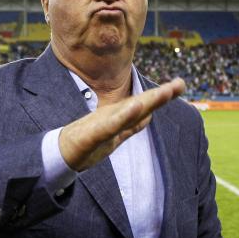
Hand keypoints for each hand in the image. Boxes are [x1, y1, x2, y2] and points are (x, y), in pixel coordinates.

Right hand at [58, 78, 185, 171]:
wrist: (58, 153)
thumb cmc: (85, 142)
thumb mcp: (113, 134)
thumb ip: (131, 124)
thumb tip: (149, 115)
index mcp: (120, 118)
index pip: (146, 107)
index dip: (163, 96)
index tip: (181, 84)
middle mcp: (113, 118)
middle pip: (141, 106)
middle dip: (161, 96)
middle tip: (180, 85)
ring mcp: (102, 125)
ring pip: (128, 113)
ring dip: (147, 102)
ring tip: (165, 93)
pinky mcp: (90, 135)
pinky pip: (108, 126)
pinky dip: (122, 116)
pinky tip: (135, 107)